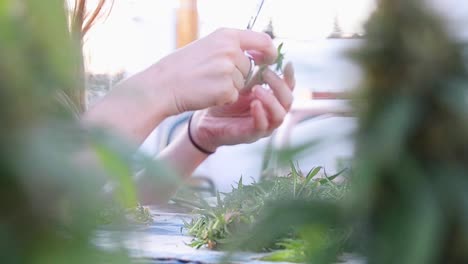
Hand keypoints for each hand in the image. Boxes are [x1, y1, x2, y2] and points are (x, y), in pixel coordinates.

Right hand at [140, 28, 277, 115]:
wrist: (164, 84)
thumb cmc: (184, 66)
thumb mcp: (209, 46)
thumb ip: (232, 47)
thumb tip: (258, 53)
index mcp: (227, 35)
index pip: (263, 40)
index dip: (269, 52)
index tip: (269, 60)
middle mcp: (230, 50)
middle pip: (249, 67)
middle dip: (237, 75)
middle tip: (211, 76)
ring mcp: (228, 69)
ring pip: (242, 83)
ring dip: (229, 87)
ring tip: (206, 83)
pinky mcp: (226, 89)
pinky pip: (234, 96)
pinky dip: (223, 99)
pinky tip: (206, 93)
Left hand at [189, 63, 294, 152]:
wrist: (205, 120)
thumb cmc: (224, 100)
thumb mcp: (240, 82)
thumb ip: (253, 71)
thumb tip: (262, 51)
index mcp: (272, 98)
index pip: (289, 87)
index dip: (290, 76)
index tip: (285, 63)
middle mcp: (272, 112)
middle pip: (288, 100)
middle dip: (279, 86)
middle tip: (266, 74)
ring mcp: (264, 125)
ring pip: (279, 115)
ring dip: (271, 100)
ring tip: (257, 89)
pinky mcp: (252, 135)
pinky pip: (263, 127)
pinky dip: (260, 115)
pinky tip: (254, 104)